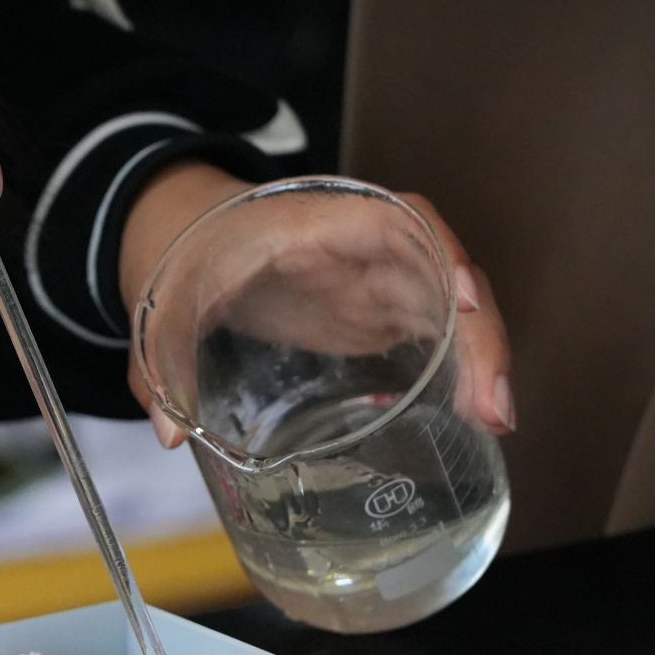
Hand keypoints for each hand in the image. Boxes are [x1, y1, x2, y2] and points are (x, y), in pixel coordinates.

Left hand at [118, 162, 515, 446]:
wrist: (195, 241)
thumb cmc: (189, 258)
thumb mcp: (162, 305)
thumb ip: (159, 364)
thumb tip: (167, 434)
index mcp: (315, 223)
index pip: (396, 219)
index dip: (439, 252)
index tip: (464, 300)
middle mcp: (363, 245)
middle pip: (445, 270)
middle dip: (480, 332)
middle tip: (492, 406)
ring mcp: (378, 277)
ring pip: (454, 306)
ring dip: (483, 357)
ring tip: (495, 421)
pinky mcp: (381, 310)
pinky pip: (438, 331)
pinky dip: (462, 368)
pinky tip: (476, 415)